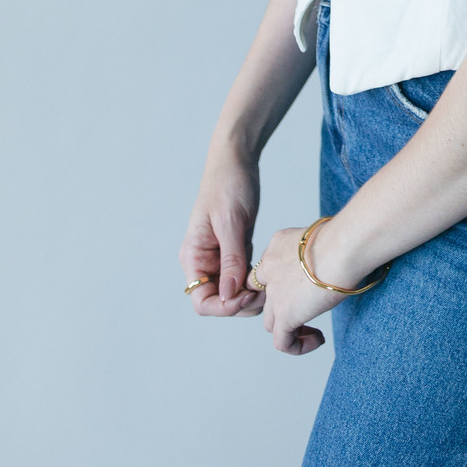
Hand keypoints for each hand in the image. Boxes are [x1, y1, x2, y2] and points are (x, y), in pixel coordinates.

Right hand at [180, 145, 263, 317]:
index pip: (202, 300)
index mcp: (194, 256)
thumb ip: (230, 260)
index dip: (225, 306)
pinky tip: (270, 276)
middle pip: (218, 301)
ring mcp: (219, 257)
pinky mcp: (235, 250)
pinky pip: (243, 276)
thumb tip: (228, 295)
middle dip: (241, 304)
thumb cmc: (228, 185)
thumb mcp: (231, 222)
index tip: (248, 295)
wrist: (236, 160)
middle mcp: (204, 262)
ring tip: (272, 285)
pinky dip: (255, 281)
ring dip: (250, 295)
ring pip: (232, 292)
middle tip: (266, 293)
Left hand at [254, 221, 354, 354]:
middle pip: (264, 296)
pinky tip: (318, 339)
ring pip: (270, 321)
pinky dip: (297, 346)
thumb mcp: (319, 238)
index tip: (302, 288)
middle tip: (305, 309)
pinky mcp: (285, 315)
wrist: (341, 247)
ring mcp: (275, 293)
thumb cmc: (342, 238)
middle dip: (281, 306)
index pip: (267, 270)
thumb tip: (327, 262)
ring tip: (313, 330)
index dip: (280, 283)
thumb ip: (313, 252)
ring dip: (289, 329)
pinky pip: (282, 342)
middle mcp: (270, 268)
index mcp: (277, 245)